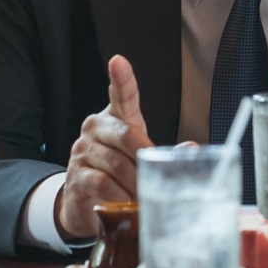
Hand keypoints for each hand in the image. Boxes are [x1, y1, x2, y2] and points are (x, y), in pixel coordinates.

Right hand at [56, 55, 154, 241]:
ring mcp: (82, 151)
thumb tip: (191, 149)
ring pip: (116, 164)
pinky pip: (102, 184)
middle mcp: (95, 128)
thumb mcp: (141, 158)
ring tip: (147, 199)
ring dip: (136, 185)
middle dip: (147, 160)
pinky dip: (120, 197)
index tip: (119, 62)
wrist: (85, 199)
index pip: (120, 94)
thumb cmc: (117, 171)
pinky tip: (128, 205)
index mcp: (115, 118)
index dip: (121, 78)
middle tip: (160, 180)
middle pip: (126, 136)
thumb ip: (163, 152)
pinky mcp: (75, 176)